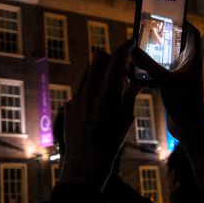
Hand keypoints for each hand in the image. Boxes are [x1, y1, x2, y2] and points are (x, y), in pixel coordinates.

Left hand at [59, 39, 139, 188]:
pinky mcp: (69, 105)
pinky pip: (81, 90)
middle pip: (98, 58)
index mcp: (107, 92)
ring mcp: (77, 96)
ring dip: (99, 72)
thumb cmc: (110, 143)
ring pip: (87, 72)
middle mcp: (90, 90)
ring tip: (109, 85)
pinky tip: (97, 106)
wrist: (86, 161)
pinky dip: (91, 90)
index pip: (115, 59)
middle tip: (119, 65)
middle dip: (109, 57)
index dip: (125, 46)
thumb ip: (129, 98)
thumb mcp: (126, 120)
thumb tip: (134, 86)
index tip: (131, 41)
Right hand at [131, 21, 203, 140]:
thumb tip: (133, 50)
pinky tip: (141, 68)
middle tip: (151, 28)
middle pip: (180, 43)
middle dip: (167, 35)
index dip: (183, 22)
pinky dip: (154, 67)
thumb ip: (148, 64)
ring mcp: (183, 75)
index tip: (170, 15)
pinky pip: (165, 70)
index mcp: (193, 58)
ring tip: (143, 45)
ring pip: (171, 57)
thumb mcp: (164, 81)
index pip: (192, 33)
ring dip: (159, 51)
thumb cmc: (184, 103)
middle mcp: (190, 64)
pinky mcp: (176, 85)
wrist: (189, 128)